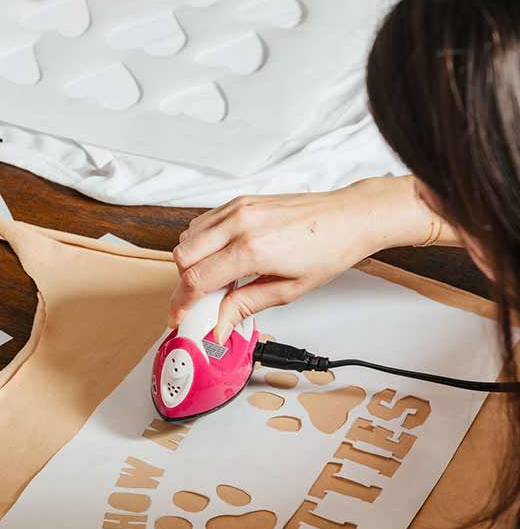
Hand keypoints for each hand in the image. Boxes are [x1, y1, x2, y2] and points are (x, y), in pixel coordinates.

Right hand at [170, 176, 433, 340]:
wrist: (349, 217)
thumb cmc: (327, 250)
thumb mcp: (288, 290)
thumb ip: (245, 307)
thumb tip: (219, 327)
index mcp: (252, 249)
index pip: (196, 278)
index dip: (182, 303)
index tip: (179, 317)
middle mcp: (240, 223)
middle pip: (182, 256)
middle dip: (184, 283)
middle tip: (198, 302)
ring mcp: (238, 208)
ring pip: (188, 237)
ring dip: (191, 262)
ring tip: (214, 280)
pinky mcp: (241, 201)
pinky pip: (203, 223)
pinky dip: (202, 243)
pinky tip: (221, 258)